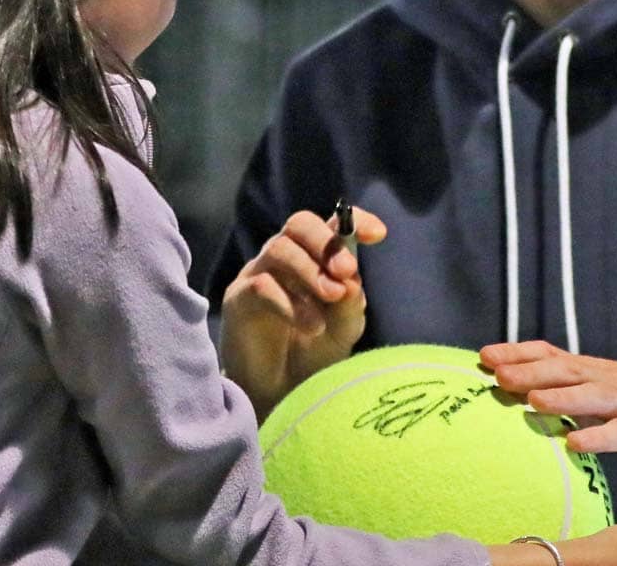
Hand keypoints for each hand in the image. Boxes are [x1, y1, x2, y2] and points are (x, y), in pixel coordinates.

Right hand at [219, 206, 385, 415]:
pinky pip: (261, 285)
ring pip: (280, 249)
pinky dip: (290, 302)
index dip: (354, 221)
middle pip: (299, 224)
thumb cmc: (314, 355)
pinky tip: (310, 325)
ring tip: (331, 299)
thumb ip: (349, 306)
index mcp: (317, 258)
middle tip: (347, 270)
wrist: (280, 395)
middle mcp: (287, 258)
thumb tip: (350, 281)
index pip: (333, 224)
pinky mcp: (238, 297)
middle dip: (326, 242)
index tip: (379, 234)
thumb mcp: (343, 331)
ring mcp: (259, 274)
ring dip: (309, 271)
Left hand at [483, 340, 616, 465]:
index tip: (483, 355)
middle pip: (566, 371)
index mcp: (600, 372)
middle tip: (494, 373)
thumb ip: (578, 390)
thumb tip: (530, 393)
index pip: (553, 355)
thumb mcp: (615, 388)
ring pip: (593, 397)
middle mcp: (612, 382)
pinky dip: (599, 438)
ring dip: (561, 397)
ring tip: (530, 400)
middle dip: (529, 372)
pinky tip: (576, 444)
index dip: (519, 354)